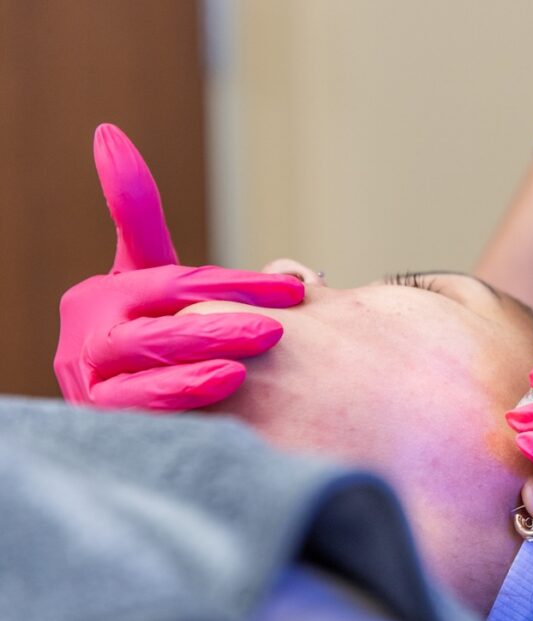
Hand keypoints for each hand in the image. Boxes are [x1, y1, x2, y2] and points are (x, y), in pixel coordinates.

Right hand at [54, 124, 304, 409]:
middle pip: (153, 332)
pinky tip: (222, 409)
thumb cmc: (143, 323)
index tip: (294, 292)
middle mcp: (89, 343)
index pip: (175, 286)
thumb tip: (109, 132)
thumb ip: (134, 209)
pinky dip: (175, 412)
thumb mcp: (144, 269)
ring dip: (188, 375)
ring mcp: (92, 390)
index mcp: (101, 298)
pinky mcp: (105, 428)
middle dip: (214, 328)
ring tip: (239, 371)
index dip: (234, 288)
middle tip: (274, 329)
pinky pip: (137, 422)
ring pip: (138, 380)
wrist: (115, 390)